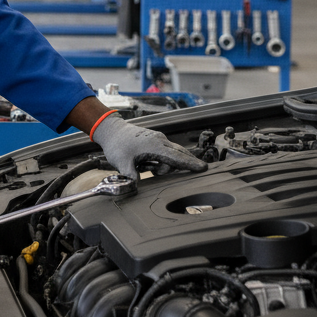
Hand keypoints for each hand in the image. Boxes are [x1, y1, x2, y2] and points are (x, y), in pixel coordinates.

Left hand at [91, 113, 206, 179]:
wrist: (112, 130)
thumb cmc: (117, 145)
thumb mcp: (121, 163)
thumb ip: (130, 176)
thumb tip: (135, 187)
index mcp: (154, 146)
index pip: (177, 157)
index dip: (190, 164)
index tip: (204, 168)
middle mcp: (160, 140)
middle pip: (179, 155)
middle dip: (180, 165)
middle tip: (168, 172)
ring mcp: (159, 138)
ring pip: (172, 154)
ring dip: (164, 165)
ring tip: (145, 167)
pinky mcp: (156, 139)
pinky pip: (166, 151)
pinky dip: (162, 160)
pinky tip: (147, 164)